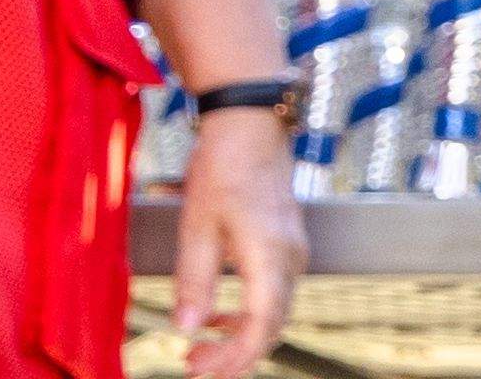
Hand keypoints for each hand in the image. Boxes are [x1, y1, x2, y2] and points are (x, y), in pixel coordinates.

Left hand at [169, 110, 303, 378]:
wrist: (251, 126)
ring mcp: (293, 249)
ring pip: (273, 311)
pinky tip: (216, 316)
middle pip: (272, 324)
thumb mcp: (197, 227)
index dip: (236, 357)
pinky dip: (246, 313)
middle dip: (233, 354)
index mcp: (271, 255)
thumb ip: (194, 282)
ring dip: (238, 336)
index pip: (263, 324)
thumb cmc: (222, 170)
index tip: (201, 371)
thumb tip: (186, 328)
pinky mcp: (286, 243)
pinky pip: (273, 292)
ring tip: (197, 348)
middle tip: (190, 366)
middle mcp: (291, 256)